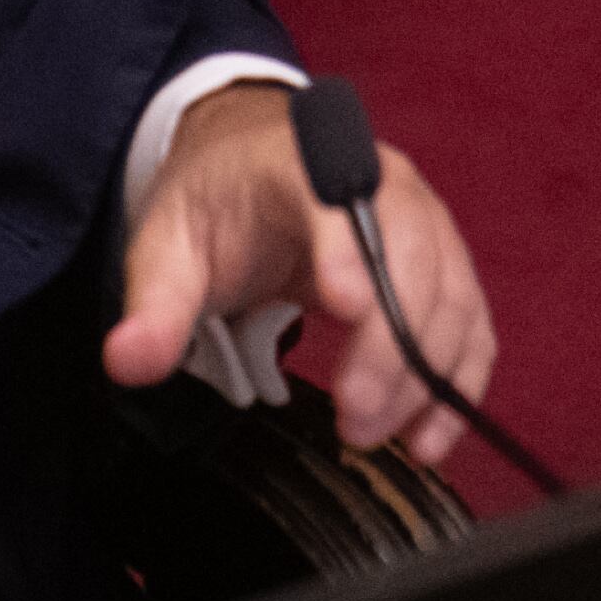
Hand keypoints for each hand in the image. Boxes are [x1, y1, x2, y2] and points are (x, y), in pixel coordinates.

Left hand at [102, 81, 496, 464]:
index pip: (336, 202)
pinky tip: (429, 436)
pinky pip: (470, 322)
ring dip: (424, 375)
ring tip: (374, 436)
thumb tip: (130, 360)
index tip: (344, 308)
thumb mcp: (166, 244)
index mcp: (306, 164)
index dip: (348, 252)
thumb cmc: (217, 201)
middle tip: (356, 419)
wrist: (253, 164)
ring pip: (451, 295)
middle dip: (391, 345)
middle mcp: (382, 184)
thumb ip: (153, 304)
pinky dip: (457, 381)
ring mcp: (423, 222)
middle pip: (410, 257)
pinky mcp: (443, 265)